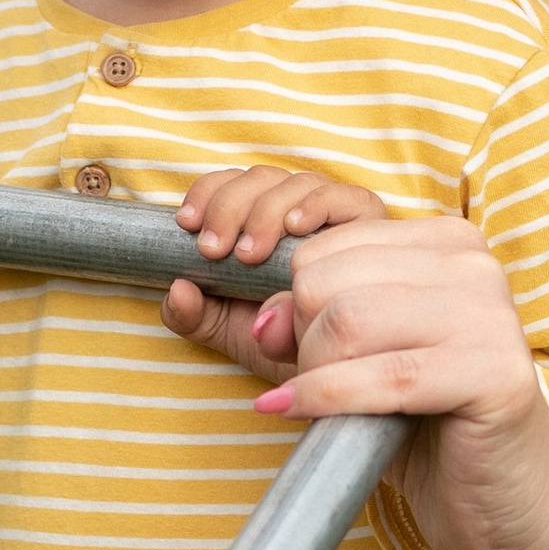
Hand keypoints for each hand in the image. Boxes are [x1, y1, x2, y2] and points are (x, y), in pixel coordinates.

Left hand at [157, 166, 388, 379]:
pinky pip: (346, 196)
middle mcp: (297, 210)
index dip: (207, 192)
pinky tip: (296, 227)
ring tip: (249, 253)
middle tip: (213, 250)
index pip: (231, 183)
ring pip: (296, 183)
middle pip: (261, 178)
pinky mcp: (370, 224)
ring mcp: (334, 214)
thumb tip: (178, 289)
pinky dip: (317, 204)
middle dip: (230, 206)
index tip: (186, 224)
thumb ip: (192, 315)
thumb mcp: (227, 333)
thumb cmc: (283, 346)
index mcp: (260, 222)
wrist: (334, 371)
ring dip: (265, 211)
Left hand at [254, 214, 548, 549]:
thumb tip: (210, 297)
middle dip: (300, 343)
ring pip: (346, 321)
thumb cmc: (427, 433)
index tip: (285, 351)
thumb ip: (282, 327)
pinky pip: (382, 377)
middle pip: (325, 279)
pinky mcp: (495, 373)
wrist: (511, 509)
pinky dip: (327, 401)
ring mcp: (490, 313)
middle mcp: (472, 263)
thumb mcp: (348, 365)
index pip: (321, 245)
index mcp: (443, 242)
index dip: (285, 302)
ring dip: (316, 376)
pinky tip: (304, 416)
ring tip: (331, 410)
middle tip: (318, 390)